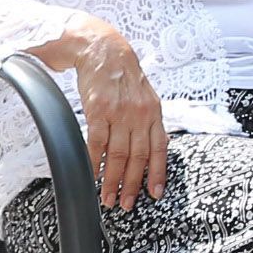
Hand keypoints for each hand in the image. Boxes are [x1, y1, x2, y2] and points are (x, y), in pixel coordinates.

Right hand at [62, 24, 168, 209]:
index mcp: (153, 112)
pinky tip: (92, 175)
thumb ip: (148, 120)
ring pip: (118, 155)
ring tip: (108, 197)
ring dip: (113, 180)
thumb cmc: (122, 74)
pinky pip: (97, 143)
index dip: (158, 173)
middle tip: (127, 204)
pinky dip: (94, 162)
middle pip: (138, 157)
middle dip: (132, 184)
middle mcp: (139, 114)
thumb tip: (153, 147)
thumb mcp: (145, 95)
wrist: (103, 49)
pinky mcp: (98, 110)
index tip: (155, 194)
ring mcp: (119, 113)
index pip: (159, 148)